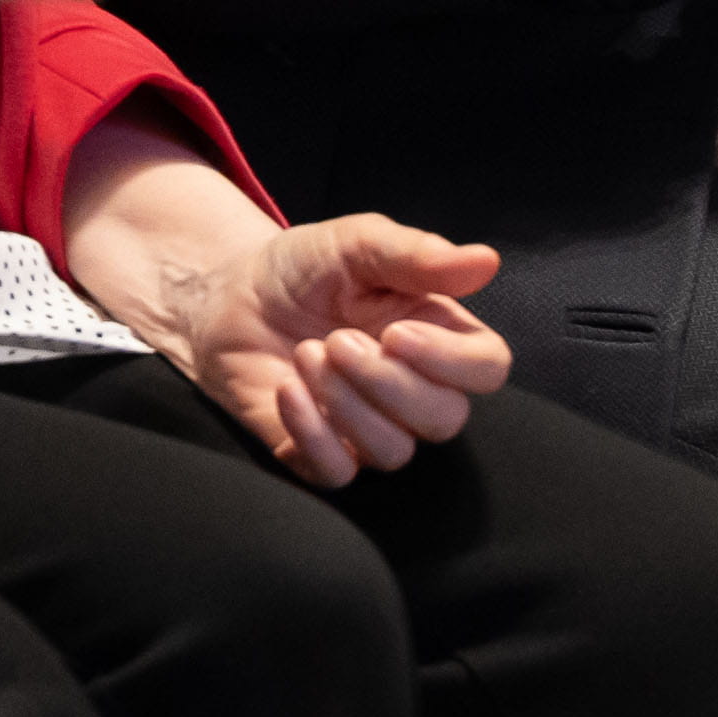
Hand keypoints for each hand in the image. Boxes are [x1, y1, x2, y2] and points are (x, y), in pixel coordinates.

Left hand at [64, 129, 511, 487]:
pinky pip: (338, 472)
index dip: (453, 362)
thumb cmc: (303, 269)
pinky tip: (287, 389)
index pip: (487, 369)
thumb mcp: (355, 244)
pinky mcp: (323, 453)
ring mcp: (370, 427)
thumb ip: (416, 255)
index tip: (398, 332)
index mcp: (438, 334)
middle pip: (445, 419)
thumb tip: (485, 261)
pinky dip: (312, 433)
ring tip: (306, 354)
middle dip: (388, 383)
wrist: (230, 298)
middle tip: (337, 340)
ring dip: (346, 404)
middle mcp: (415, 388)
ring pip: (393, 450)